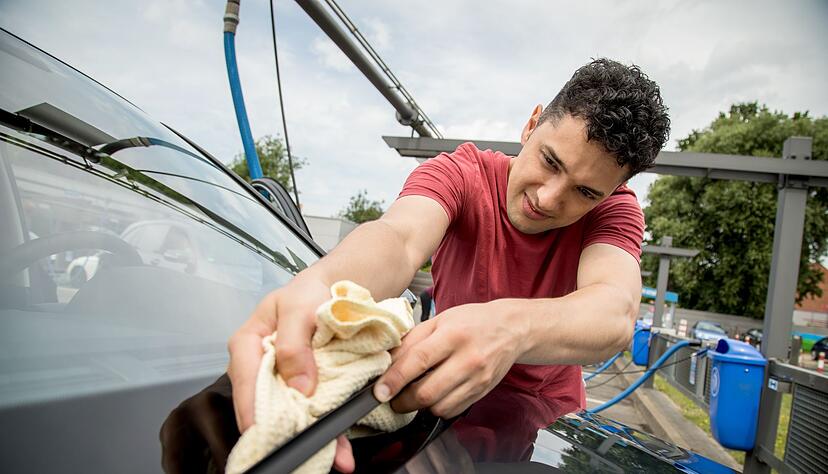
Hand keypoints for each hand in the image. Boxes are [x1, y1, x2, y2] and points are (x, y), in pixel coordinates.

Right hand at [227, 275, 354, 471]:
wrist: (338, 290)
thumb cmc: (310, 292)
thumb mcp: (299, 309)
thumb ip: (293, 344)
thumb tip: (298, 386)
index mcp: (248, 343)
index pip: (244, 380)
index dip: (252, 408)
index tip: (262, 431)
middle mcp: (260, 367)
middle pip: (266, 405)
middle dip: (284, 431)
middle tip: (302, 451)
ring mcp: (283, 380)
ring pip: (291, 414)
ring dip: (312, 437)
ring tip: (334, 457)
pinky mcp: (305, 388)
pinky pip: (312, 412)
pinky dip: (327, 430)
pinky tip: (340, 448)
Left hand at [373, 301, 527, 417]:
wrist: (511, 328)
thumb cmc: (472, 321)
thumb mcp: (439, 320)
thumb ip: (412, 340)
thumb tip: (387, 361)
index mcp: (452, 335)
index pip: (418, 361)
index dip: (394, 379)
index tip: (379, 391)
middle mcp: (467, 358)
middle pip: (427, 392)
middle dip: (402, 401)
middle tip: (392, 398)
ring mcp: (477, 378)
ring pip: (438, 406)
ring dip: (419, 406)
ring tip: (413, 394)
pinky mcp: (482, 392)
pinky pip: (452, 411)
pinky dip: (437, 408)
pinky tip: (435, 395)